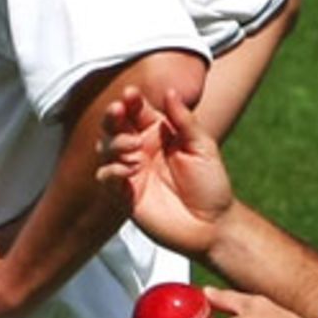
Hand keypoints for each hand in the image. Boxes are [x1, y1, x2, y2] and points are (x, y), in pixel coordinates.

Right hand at [98, 86, 234, 261]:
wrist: (212, 226)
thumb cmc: (211, 185)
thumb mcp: (202, 147)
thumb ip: (184, 120)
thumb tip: (170, 91)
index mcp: (159, 134)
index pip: (137, 111)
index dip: (131, 101)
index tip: (131, 95)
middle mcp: (141, 150)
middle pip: (115, 126)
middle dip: (112, 116)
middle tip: (118, 110)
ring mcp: (131, 172)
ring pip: (105, 148)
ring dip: (114, 142)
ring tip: (133, 147)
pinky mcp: (125, 196)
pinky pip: (106, 178)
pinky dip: (111, 170)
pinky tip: (127, 170)